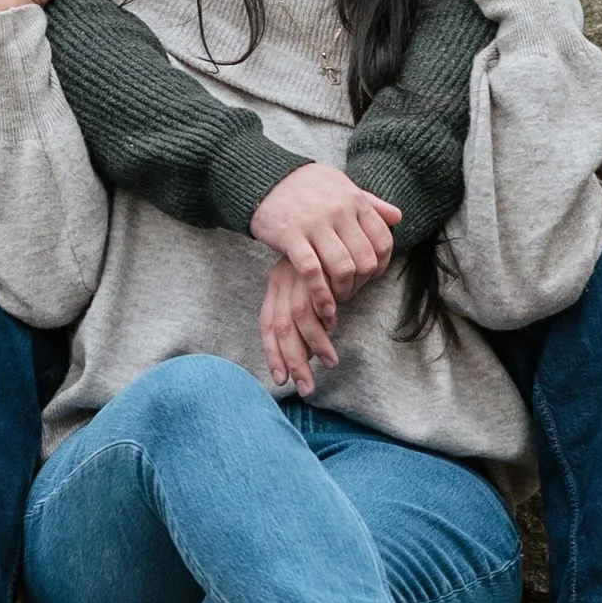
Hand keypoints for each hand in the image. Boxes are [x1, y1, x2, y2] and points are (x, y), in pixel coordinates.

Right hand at [249, 160, 400, 303]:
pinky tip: (324, 307)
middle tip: (350, 291)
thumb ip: (371, 203)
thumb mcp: (342, 186)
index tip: (370, 276)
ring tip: (337, 300)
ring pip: (343, 268)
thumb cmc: (306, 185)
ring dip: (343, 291)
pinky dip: (321, 295)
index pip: (383, 241)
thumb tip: (398, 217)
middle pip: (366, 259)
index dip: (381, 265)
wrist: (265, 178)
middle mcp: (339, 211)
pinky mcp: (290, 235)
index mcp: (354, 200)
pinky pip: (312, 272)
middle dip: (361, 283)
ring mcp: (315, 223)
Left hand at [259, 255, 340, 397]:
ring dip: (314, 345)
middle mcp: (281, 281)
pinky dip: (324, 317)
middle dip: (292, 361)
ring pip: (297, 318)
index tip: (281, 379)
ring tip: (330, 364)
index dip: (272, 354)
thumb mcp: (310, 288)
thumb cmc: (325, 256)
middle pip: (278, 328)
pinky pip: (314, 298)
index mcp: (276, 286)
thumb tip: (307, 353)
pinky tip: (334, 326)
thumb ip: (309, 318)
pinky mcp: (314, 267)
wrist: (330, 214)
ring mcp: (296, 274)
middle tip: (307, 388)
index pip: (267, 326)